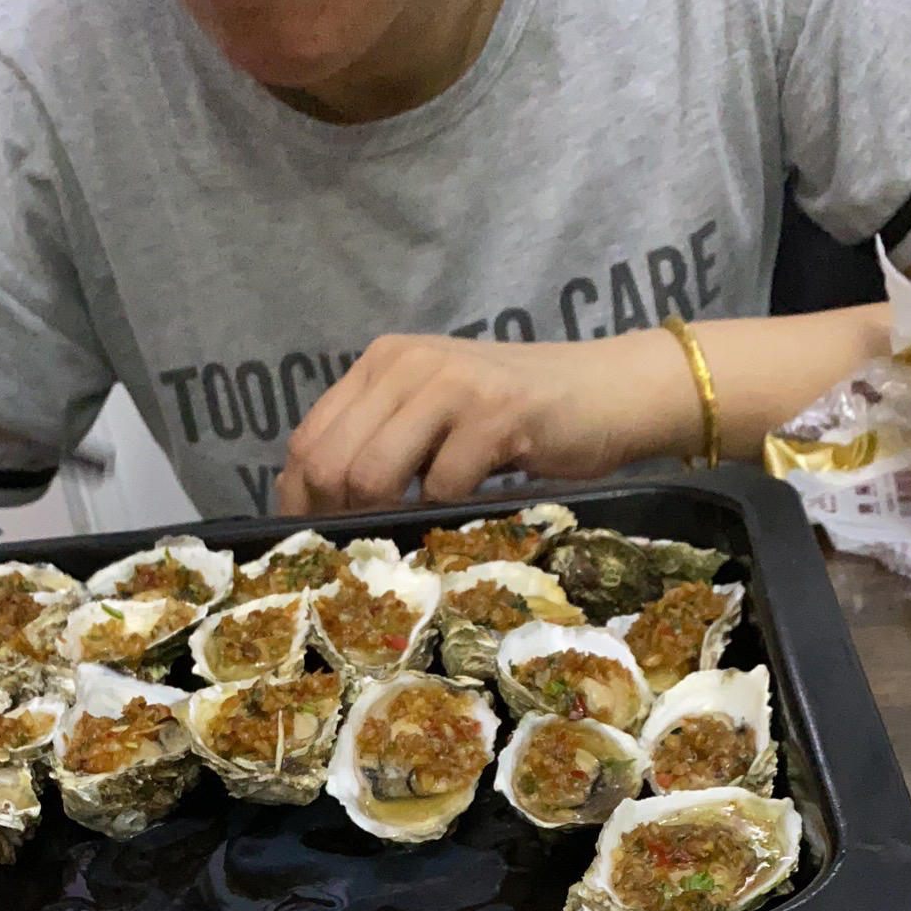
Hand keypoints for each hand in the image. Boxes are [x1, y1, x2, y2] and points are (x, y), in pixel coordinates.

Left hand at [276, 330, 680, 515]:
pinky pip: (442, 486)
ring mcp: (450, 384)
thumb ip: (381, 444)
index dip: (303, 502)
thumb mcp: (434, 418)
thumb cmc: (517, 421)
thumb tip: (320, 510)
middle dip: (343, 519)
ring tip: (424, 526)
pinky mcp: (494, 412)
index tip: (322, 541)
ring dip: (392, 518)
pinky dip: (452, 511)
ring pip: (373, 475)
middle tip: (375, 547)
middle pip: (330, 464)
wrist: (607, 393)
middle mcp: (406, 364)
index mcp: (382, 363)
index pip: (307, 440)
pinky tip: (475, 503)